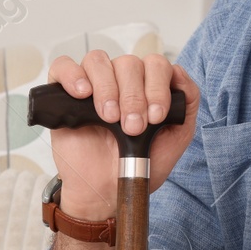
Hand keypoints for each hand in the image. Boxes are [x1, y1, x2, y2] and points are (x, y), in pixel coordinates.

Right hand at [46, 51, 199, 219]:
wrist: (108, 189)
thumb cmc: (141, 162)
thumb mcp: (177, 135)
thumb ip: (188, 103)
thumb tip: (179, 72)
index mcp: (147, 84)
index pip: (156, 64)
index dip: (157, 87)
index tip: (156, 117)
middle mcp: (121, 79)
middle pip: (129, 62)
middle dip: (134, 96)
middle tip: (133, 127)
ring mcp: (92, 84)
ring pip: (98, 60)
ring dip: (108, 88)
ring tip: (110, 118)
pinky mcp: (63, 94)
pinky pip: (62, 66)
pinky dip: (73, 75)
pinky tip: (83, 94)